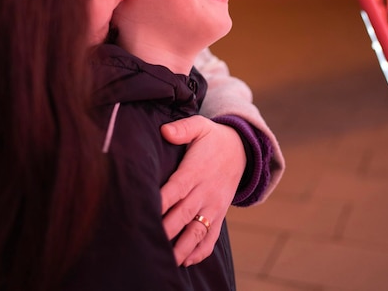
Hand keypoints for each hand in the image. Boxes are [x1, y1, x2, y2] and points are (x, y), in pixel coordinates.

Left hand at [160, 115, 245, 266]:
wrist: (242, 149)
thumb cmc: (213, 137)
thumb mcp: (200, 126)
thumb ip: (182, 128)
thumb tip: (165, 131)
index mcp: (196, 169)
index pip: (176, 187)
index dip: (162, 201)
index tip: (146, 212)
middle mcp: (205, 190)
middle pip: (184, 213)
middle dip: (167, 229)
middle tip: (150, 241)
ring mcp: (214, 205)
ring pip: (197, 230)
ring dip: (183, 247)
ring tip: (167, 260)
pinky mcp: (219, 214)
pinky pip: (212, 237)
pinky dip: (200, 252)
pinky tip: (186, 261)